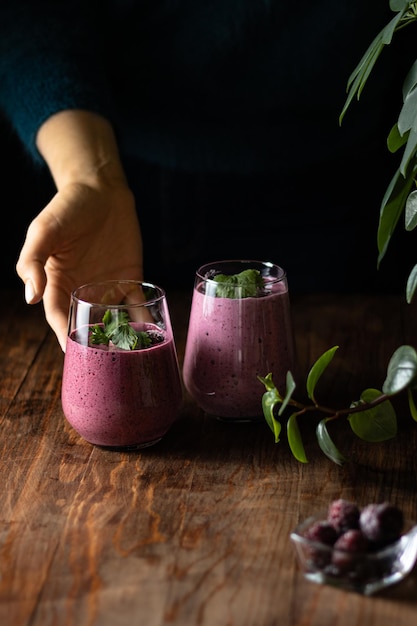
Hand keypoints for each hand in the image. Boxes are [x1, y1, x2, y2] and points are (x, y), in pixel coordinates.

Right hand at [16, 180, 142, 350]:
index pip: (58, 314)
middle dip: (93, 345)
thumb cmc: (67, 208)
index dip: (64, 334)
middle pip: (85, 324)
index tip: (73, 354)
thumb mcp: (43, 231)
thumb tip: (31, 298)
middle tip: (104, 365)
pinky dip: (145, 319)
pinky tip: (153, 336)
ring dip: (119, 338)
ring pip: (112, 320)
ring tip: (130, 358)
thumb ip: (33, 262)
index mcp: (57, 282)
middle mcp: (82, 290)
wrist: (101, 190)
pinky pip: (138, 304)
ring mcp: (107, 287)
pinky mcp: (131, 280)